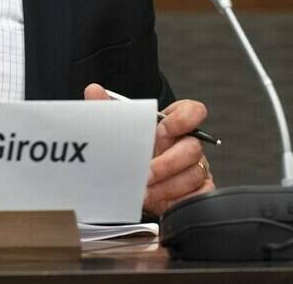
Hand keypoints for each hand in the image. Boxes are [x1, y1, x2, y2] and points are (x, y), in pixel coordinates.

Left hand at [84, 83, 214, 216]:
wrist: (143, 185)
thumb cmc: (137, 154)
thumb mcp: (123, 133)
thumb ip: (109, 111)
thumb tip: (93, 90)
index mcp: (175, 125)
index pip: (193, 111)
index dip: (183, 118)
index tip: (162, 128)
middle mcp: (188, 145)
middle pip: (192, 148)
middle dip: (167, 163)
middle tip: (145, 173)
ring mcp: (196, 168)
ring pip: (194, 174)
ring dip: (167, 186)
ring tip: (145, 193)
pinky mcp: (198, 191)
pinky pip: (198, 196)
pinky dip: (179, 200)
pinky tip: (160, 202)